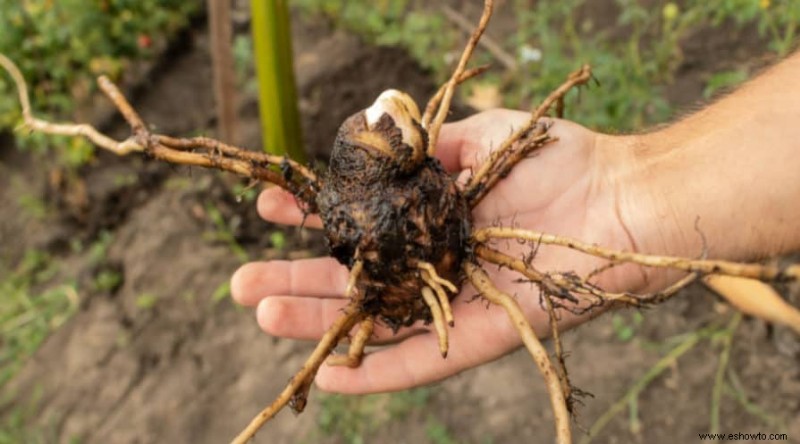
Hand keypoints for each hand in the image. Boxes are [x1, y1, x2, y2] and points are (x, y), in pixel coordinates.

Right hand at [231, 109, 653, 393]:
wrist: (621, 199)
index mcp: (427, 218)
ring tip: (261, 314)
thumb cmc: (556, 159)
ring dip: (319, 322)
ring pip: (376, 321)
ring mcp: (454, 301)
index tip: (269, 209)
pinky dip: (378, 370)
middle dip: (295, 277)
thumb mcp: (480, 137)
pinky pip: (424, 360)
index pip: (355, 225)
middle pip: (353, 278)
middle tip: (240, 281)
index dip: (311, 219)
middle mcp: (432, 263)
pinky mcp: (482, 334)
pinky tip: (330, 373)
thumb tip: (377, 146)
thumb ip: (428, 147)